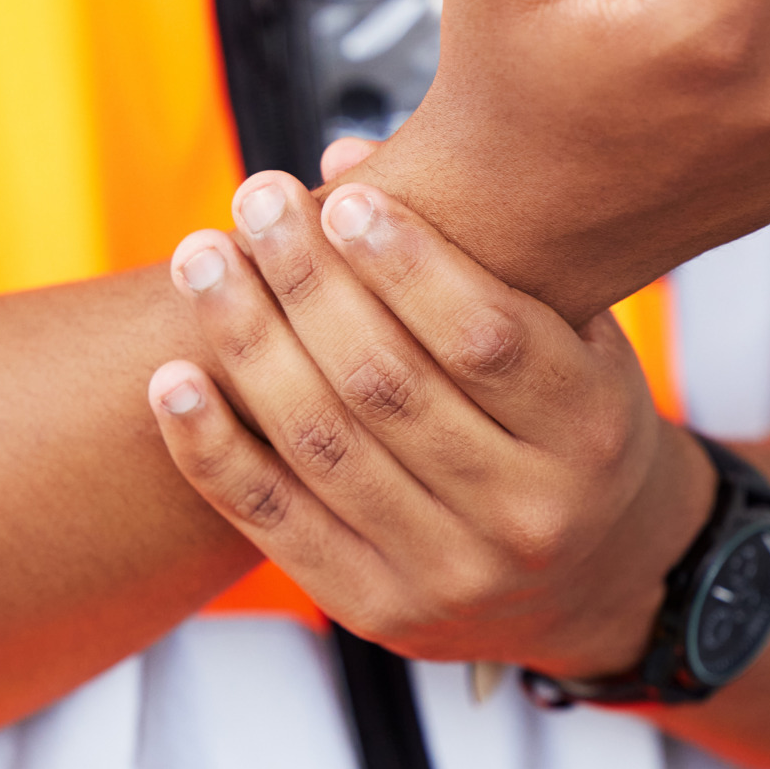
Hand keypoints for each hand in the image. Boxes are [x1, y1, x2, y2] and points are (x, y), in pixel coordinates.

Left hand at [146, 163, 715, 677]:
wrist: (596, 582)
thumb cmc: (572, 433)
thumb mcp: (575, 337)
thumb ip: (482, 250)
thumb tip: (347, 159)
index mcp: (592, 429)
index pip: (486, 337)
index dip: (407, 263)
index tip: (343, 201)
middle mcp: (528, 511)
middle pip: (387, 384)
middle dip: (306, 281)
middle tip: (254, 203)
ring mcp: (451, 572)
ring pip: (322, 445)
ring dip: (247, 343)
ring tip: (202, 262)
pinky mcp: (380, 610)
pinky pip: (274, 521)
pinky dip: (211, 449)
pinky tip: (173, 380)